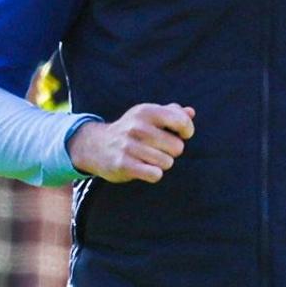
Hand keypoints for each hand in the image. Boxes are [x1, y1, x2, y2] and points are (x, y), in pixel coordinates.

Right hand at [69, 102, 191, 184]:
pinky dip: (153, 174)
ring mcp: (128, 146)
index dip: (186, 131)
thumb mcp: (149, 116)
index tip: (180, 134)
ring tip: (146, 157)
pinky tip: (143, 168)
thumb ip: (172, 112)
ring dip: (161, 163)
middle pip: (177, 147)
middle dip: (171, 151)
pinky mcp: (123, 164)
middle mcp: (137, 127)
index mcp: (146, 111)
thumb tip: (190, 112)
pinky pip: (155, 174)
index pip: (181, 121)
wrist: (95, 146)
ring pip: (167, 162)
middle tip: (156, 149)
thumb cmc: (132, 130)